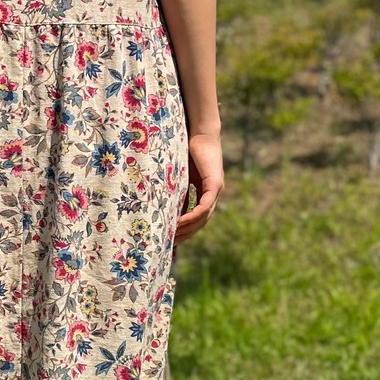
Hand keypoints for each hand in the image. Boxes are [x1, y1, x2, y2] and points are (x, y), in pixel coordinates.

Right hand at [174, 131, 223, 245]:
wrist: (201, 133)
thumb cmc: (188, 151)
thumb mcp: (180, 177)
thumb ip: (177, 191)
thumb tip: (163, 207)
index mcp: (206, 193)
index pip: (197, 218)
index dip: (186, 230)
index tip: (172, 240)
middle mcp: (213, 195)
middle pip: (201, 222)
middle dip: (186, 235)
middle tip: (170, 245)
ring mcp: (216, 190)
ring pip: (204, 217)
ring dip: (188, 228)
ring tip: (172, 235)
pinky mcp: (215, 184)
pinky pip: (204, 206)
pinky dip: (193, 216)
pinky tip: (181, 223)